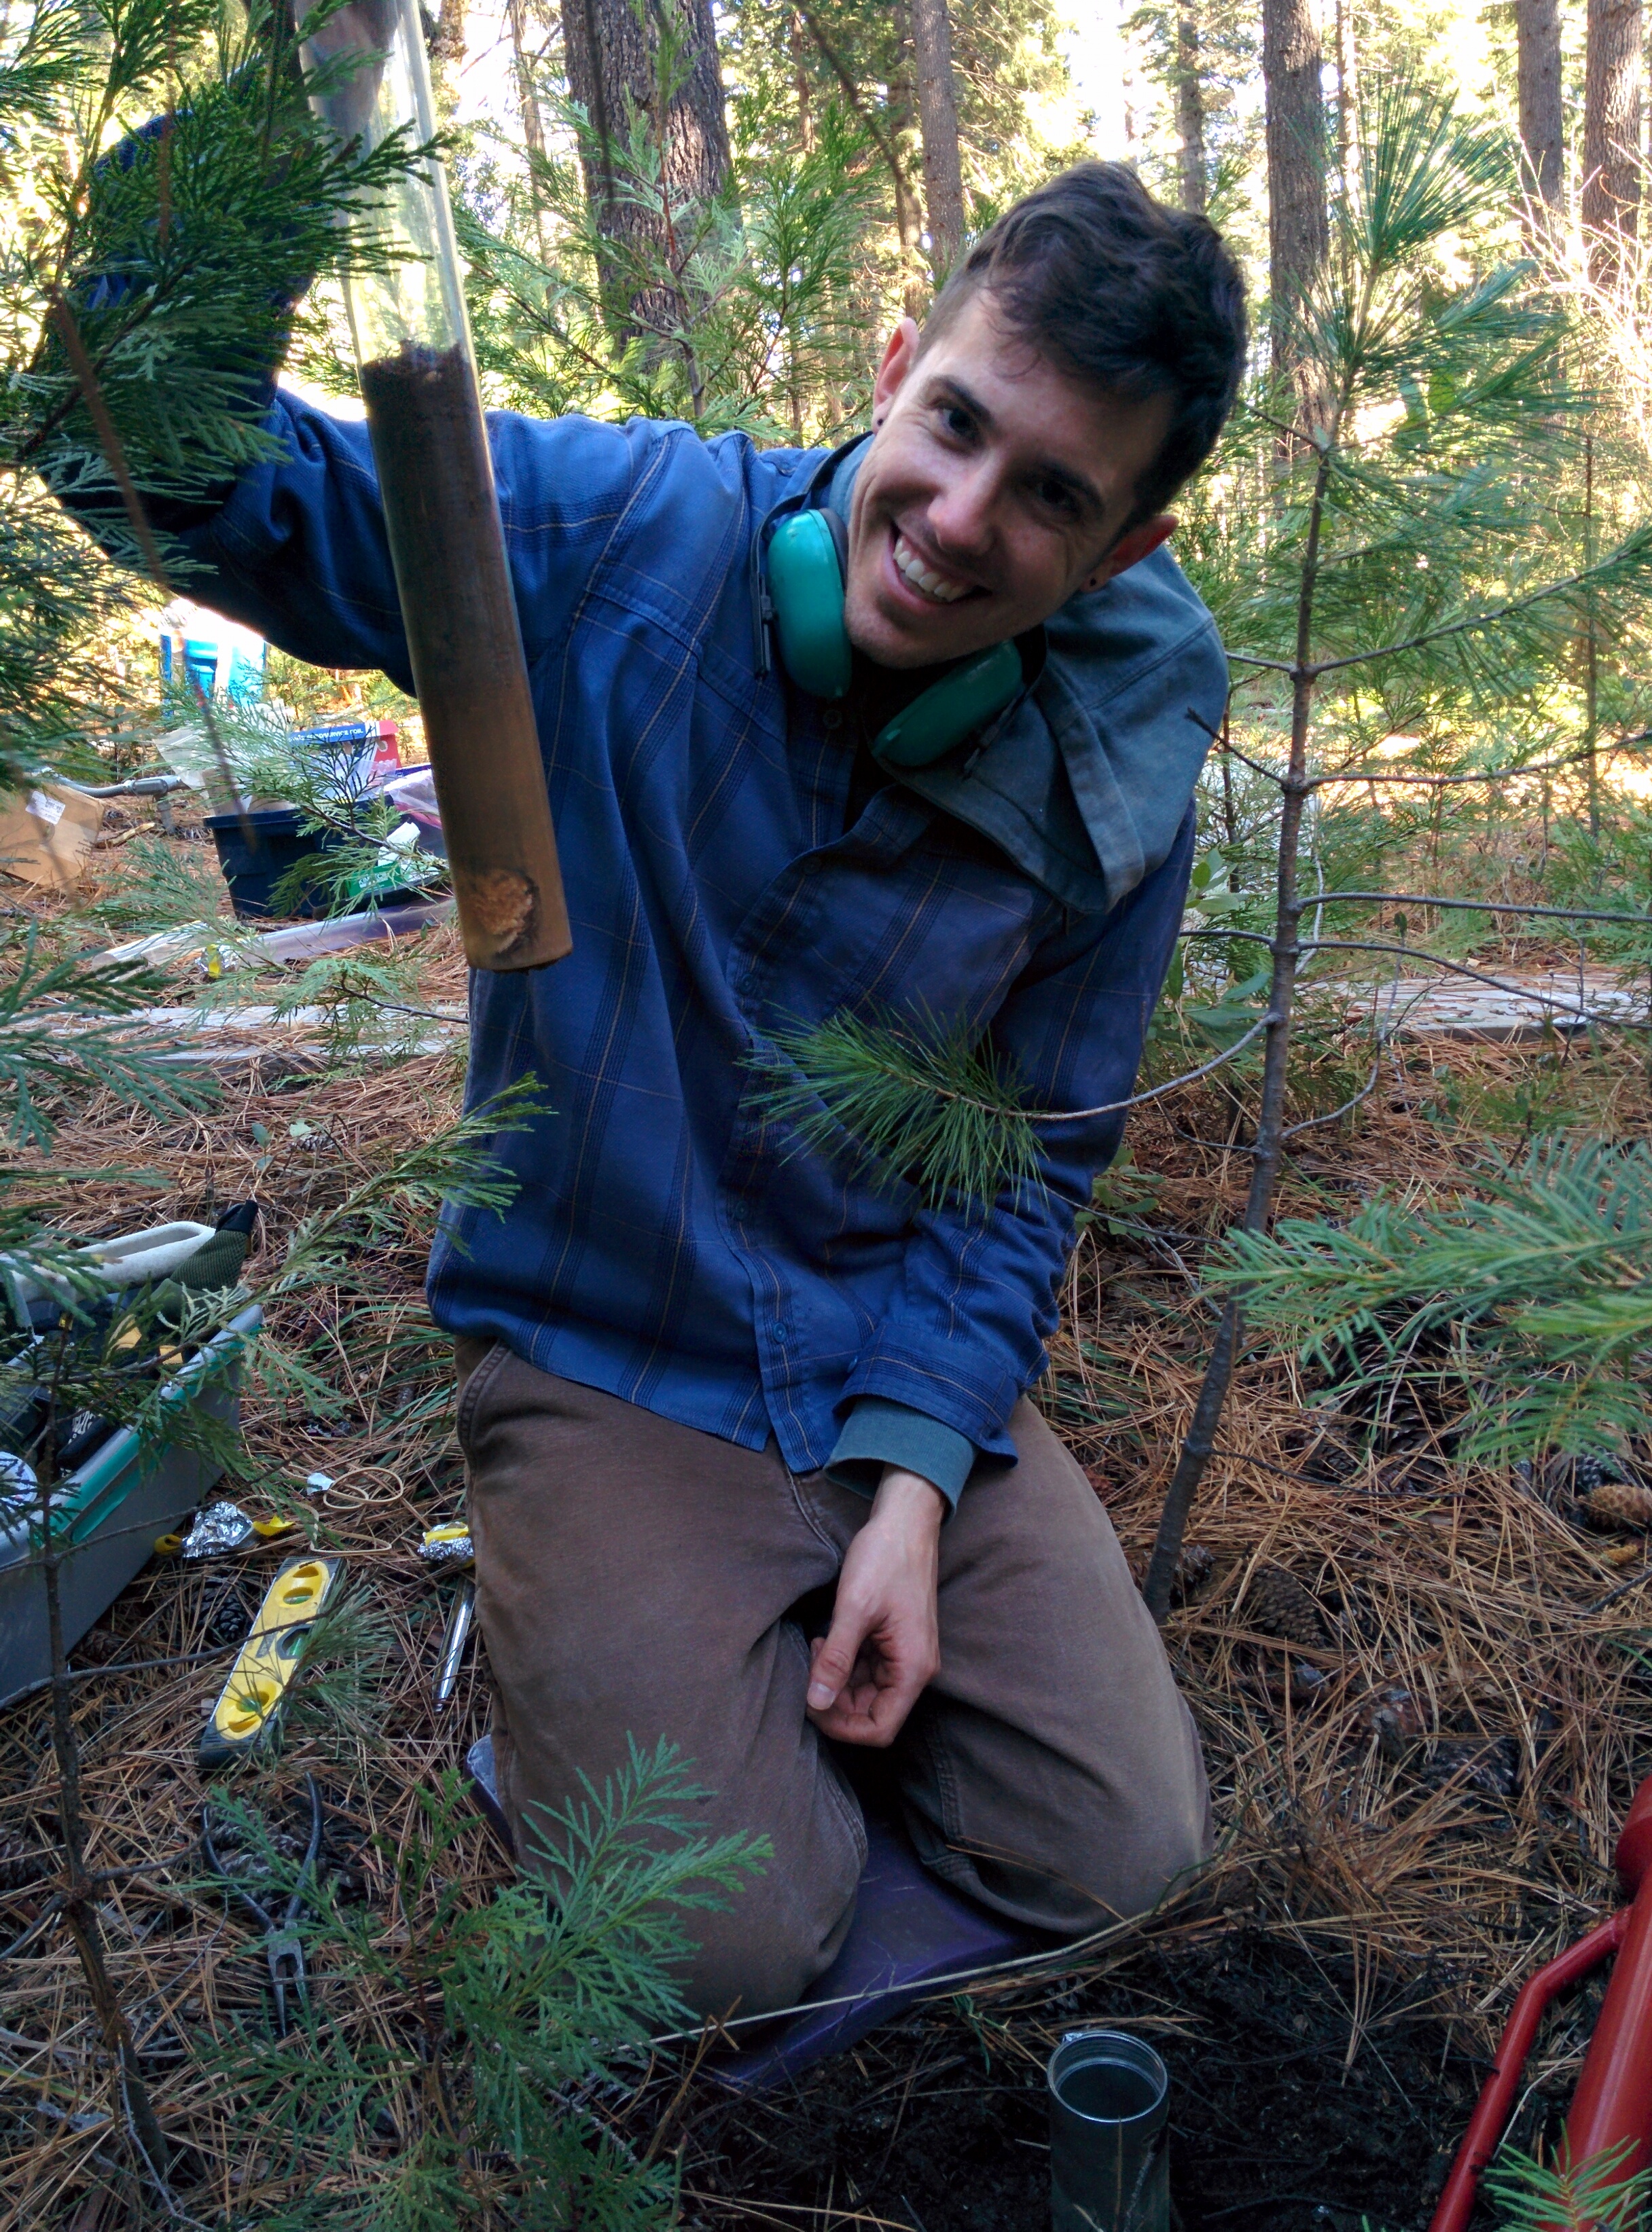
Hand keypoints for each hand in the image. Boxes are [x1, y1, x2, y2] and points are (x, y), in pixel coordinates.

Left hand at [806, 1467, 943, 1747]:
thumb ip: (835, 1659)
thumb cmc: (885, 1558)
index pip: (879, 1729)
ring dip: (835, 1679)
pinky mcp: (893, 1643)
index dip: (842, 1727)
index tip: (812, 1703)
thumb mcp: (854, 1609)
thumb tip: (817, 1702)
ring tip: (817, 1647)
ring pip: (864, 1693)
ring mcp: (903, 1656)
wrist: (904, 1521)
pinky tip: (826, 1641)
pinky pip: (865, 1670)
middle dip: (834, 1699)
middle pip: (870, 1713)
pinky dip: (842, 1663)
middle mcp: (913, 1669)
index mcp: (912, 1669)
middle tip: (810, 1665)